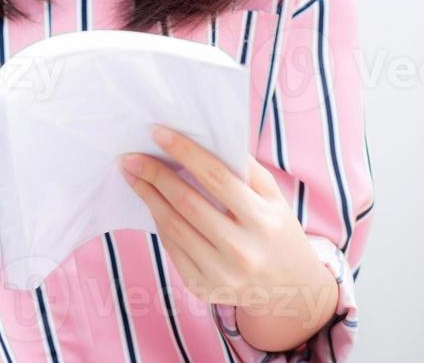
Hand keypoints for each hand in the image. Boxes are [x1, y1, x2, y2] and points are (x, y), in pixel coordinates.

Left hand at [120, 125, 338, 351]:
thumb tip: (200, 138)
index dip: (184, 152)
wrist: (293, 289)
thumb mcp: (273, 197)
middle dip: (153, 175)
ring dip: (147, 196)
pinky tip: (151, 203)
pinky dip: (159, 222)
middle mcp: (243, 251)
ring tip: (132, 175)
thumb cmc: (277, 230)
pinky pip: (172, 248)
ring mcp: (222, 274)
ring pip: (173, 226)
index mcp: (263, 221)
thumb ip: (243, 168)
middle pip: (187, 202)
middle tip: (130, 157)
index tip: (157, 133)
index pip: (216, 178)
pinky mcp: (204, 288)